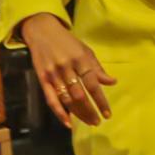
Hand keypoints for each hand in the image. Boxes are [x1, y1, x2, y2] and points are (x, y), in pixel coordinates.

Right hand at [20, 13, 116, 127]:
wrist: (42, 31)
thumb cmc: (68, 42)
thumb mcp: (85, 51)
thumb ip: (97, 68)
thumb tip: (112, 82)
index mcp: (80, 59)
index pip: (93, 84)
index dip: (100, 101)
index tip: (107, 114)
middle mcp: (67, 67)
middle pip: (79, 95)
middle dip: (90, 111)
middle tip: (97, 122)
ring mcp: (53, 74)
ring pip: (67, 99)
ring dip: (78, 113)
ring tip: (88, 122)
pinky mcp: (42, 79)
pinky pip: (51, 99)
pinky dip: (59, 112)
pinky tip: (68, 123)